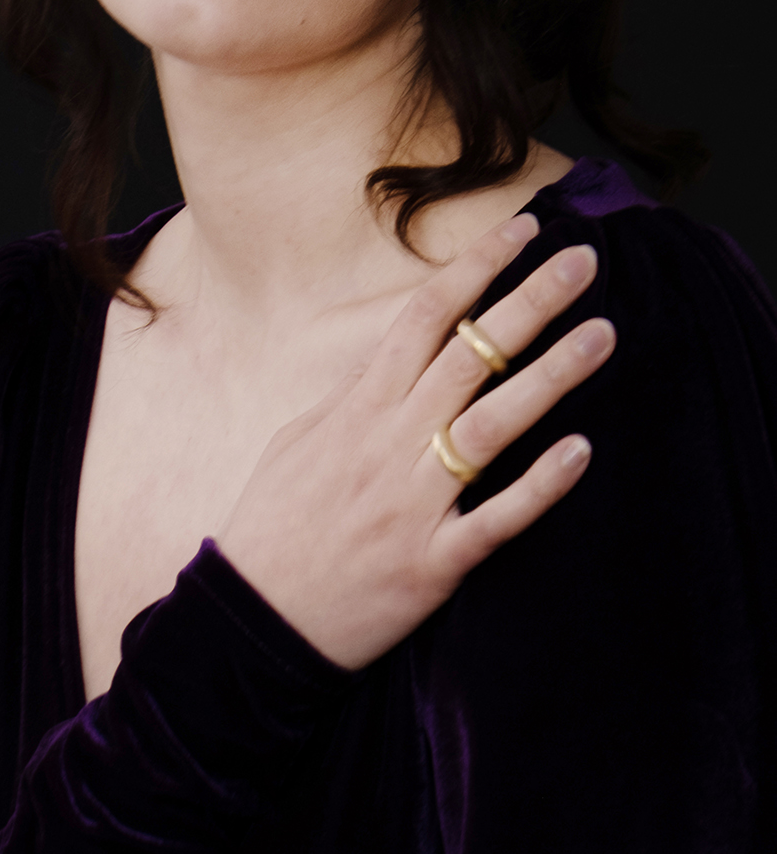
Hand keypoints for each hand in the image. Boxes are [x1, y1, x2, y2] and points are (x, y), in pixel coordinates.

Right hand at [214, 213, 612, 668]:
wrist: (251, 623)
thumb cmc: (273, 529)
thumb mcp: (298, 443)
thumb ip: (350, 399)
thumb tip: (392, 356)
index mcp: (355, 410)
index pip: (422, 319)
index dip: (474, 269)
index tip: (523, 230)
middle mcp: (386, 446)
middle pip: (467, 357)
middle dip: (528, 302)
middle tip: (585, 260)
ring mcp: (410, 505)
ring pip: (489, 426)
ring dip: (550, 377)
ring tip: (603, 334)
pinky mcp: (430, 564)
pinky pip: (493, 520)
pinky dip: (537, 487)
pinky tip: (580, 452)